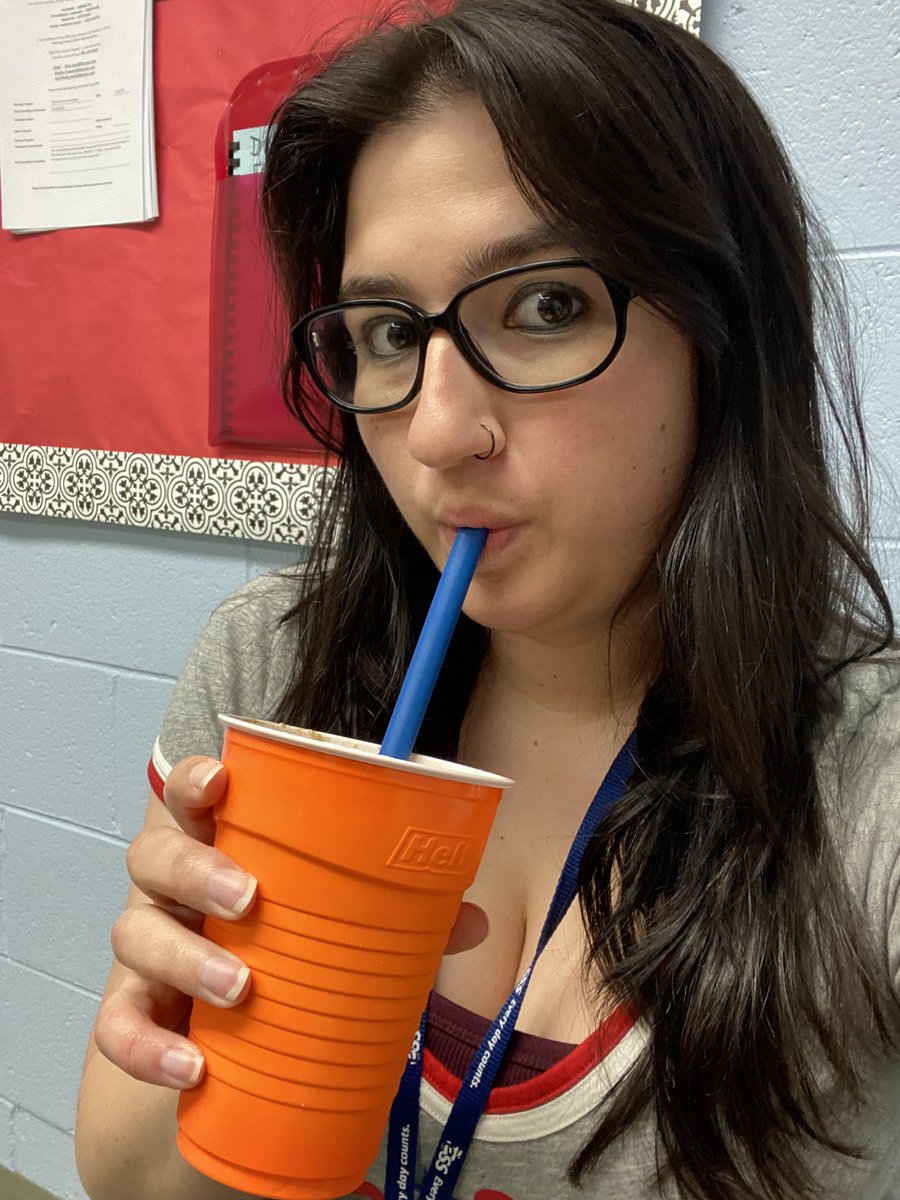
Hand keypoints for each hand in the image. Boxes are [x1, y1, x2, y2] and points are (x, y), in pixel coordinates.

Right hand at [93, 755, 487, 1090]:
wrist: (228, 1021)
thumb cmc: (283, 936)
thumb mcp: (334, 916)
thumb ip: (401, 912)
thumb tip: (473, 920)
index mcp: (218, 842)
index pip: (189, 795)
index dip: (194, 782)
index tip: (222, 783)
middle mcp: (171, 885)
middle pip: (154, 856)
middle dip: (195, 870)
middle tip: (248, 897)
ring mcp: (148, 946)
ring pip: (135, 934)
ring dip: (185, 958)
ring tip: (240, 987)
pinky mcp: (134, 1009)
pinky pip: (119, 1026)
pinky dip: (149, 1048)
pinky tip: (191, 1066)